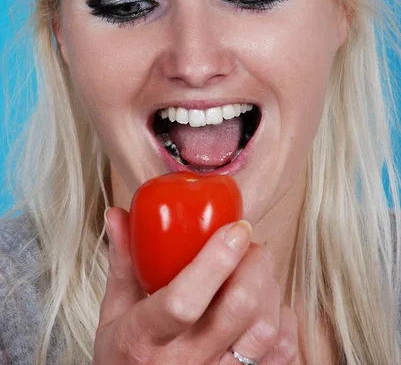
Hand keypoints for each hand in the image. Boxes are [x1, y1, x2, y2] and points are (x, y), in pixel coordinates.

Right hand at [93, 207, 298, 364]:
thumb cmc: (125, 356)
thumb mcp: (114, 312)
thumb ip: (122, 261)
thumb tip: (116, 213)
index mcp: (146, 337)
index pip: (183, 302)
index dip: (215, 261)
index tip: (235, 228)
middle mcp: (185, 360)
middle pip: (237, 309)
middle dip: (254, 264)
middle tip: (250, 242)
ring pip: (263, 330)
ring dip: (269, 289)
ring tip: (257, 270)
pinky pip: (280, 354)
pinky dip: (283, 322)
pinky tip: (268, 303)